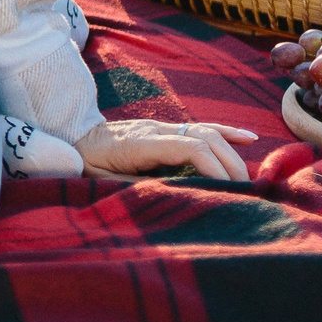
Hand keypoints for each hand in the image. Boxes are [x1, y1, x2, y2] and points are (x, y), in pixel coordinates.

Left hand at [76, 118, 257, 180]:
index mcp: (140, 143)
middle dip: (229, 163)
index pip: (188, 147)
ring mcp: (161, 126)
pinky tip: (248, 139)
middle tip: (245, 191)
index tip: (228, 191)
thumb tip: (171, 195)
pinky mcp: (164, 129)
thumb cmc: (86, 164)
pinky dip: (227, 133)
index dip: (212, 167)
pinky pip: (201, 127)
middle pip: (203, 137)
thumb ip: (136, 187)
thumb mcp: (104, 181)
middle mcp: (155, 129)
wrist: (72, 137)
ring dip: (232, 152)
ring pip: (206, 130)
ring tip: (250, 177)